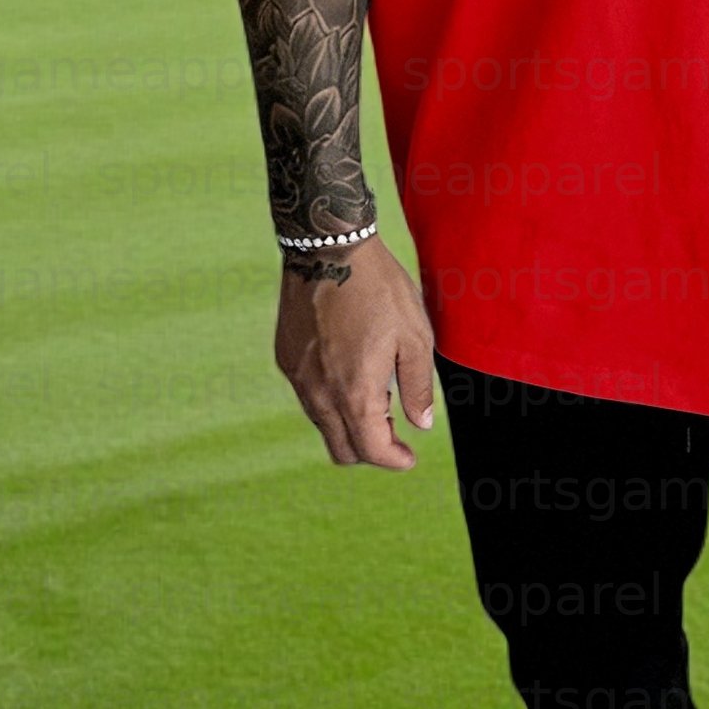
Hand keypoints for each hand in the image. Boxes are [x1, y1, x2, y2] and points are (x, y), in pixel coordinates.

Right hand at [275, 238, 436, 469]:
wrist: (330, 248)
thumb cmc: (380, 289)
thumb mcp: (415, 336)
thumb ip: (418, 387)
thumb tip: (421, 424)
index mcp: (354, 392)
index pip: (371, 449)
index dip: (394, 460)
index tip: (408, 457)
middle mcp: (319, 394)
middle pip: (342, 449)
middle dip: (371, 449)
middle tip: (395, 430)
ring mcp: (298, 377)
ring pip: (323, 424)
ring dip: (350, 424)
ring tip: (378, 396)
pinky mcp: (286, 359)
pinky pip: (308, 397)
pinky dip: (330, 401)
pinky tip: (351, 372)